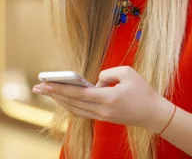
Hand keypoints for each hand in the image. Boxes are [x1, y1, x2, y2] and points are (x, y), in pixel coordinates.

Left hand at [32, 66, 173, 132]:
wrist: (154, 114)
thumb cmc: (142, 91)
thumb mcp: (127, 72)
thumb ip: (106, 73)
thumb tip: (94, 81)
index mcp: (108, 98)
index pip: (78, 94)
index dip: (60, 88)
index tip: (45, 83)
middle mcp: (102, 110)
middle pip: (72, 103)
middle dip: (53, 94)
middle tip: (37, 86)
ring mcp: (102, 116)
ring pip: (75, 109)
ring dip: (60, 100)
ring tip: (47, 92)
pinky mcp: (103, 118)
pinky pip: (82, 112)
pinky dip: (70, 105)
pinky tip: (63, 99)